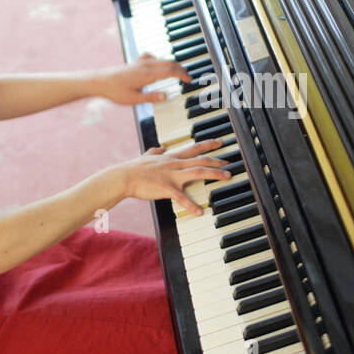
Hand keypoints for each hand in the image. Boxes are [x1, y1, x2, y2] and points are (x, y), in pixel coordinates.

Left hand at [96, 53, 191, 105]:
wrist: (100, 81)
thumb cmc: (115, 91)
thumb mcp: (134, 99)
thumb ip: (151, 98)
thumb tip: (166, 96)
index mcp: (147, 74)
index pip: (170, 71)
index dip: (182, 75)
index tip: (189, 80)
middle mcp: (145, 65)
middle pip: (169, 62)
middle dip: (181, 69)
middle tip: (188, 77)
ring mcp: (140, 62)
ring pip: (162, 59)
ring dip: (172, 64)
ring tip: (178, 73)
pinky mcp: (136, 62)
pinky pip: (153, 57)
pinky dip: (160, 61)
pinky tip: (159, 65)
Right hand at [108, 138, 231, 216]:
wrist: (124, 177)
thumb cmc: (134, 168)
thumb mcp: (146, 156)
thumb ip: (155, 151)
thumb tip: (160, 148)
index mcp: (171, 157)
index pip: (193, 148)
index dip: (208, 144)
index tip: (220, 142)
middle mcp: (175, 164)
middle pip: (201, 159)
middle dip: (217, 160)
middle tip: (230, 162)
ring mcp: (171, 175)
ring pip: (198, 172)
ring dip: (214, 174)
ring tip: (227, 177)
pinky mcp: (166, 188)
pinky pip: (181, 197)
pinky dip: (191, 205)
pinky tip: (200, 211)